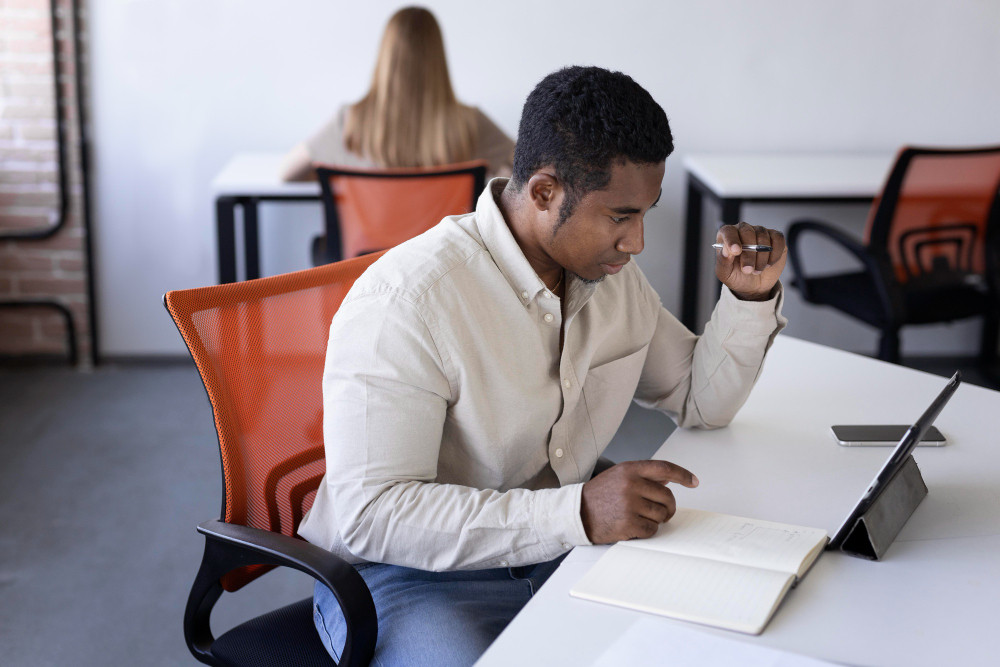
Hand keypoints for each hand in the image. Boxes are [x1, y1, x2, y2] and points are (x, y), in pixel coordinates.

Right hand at [580, 460, 698, 543]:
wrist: (576, 513)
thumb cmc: (598, 495)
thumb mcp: (618, 476)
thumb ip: (642, 475)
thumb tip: (668, 478)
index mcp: (629, 469)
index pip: (664, 468)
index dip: (682, 475)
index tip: (694, 482)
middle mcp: (631, 484)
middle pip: (667, 497)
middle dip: (668, 507)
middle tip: (662, 512)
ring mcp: (629, 504)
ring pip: (662, 515)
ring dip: (656, 520)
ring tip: (639, 518)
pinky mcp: (628, 523)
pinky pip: (652, 530)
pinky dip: (647, 531)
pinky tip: (634, 527)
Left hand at [715, 222, 786, 300]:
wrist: (754, 285)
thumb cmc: (737, 276)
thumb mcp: (725, 273)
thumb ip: (723, 261)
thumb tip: (727, 251)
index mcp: (727, 237)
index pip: (728, 231)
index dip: (731, 239)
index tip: (736, 251)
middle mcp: (743, 230)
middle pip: (747, 232)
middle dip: (749, 254)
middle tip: (747, 270)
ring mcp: (760, 232)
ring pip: (763, 237)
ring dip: (761, 257)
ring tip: (756, 270)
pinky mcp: (776, 238)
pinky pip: (778, 239)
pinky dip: (775, 254)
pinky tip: (768, 264)